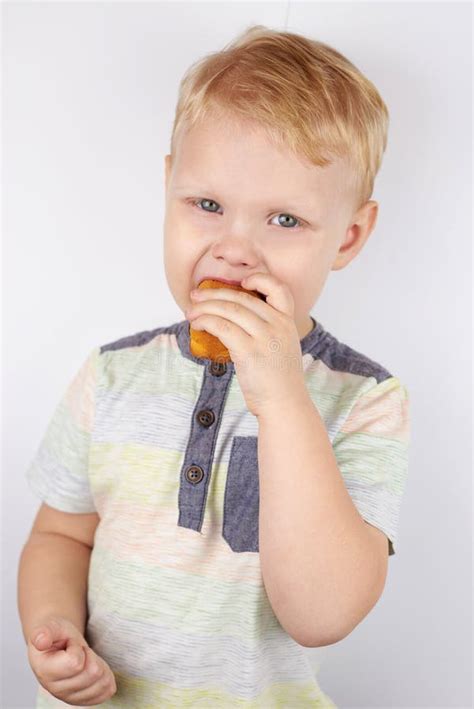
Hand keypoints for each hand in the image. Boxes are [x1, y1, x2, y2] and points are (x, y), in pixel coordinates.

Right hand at [28, 615, 116, 705]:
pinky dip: (107, 675)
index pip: (76, 663)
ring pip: (103, 682)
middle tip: (78, 651)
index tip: (69, 644)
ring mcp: (70, 698)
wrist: (59, 644)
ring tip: (84, 659)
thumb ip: (45, 632)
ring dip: (98, 664)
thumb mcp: (51, 627)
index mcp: (44, 671)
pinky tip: (93, 668)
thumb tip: (40, 641)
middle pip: (93, 673)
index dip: (78, 648)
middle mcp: (55, 690)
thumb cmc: (56, 635)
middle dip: (90, 655)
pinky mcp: (85, 700)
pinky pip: (107, 690)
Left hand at [186, 272, 307, 416]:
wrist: (285, 405)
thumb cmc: (279, 381)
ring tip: (190, 311)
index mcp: (288, 322)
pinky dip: (205, 321)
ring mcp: (265, 337)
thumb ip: (268, 331)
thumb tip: (235, 320)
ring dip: (205, 307)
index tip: (242, 281)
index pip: (279, 289)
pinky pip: (222, 327)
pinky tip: (197, 325)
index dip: (260, 279)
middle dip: (215, 294)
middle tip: (196, 295)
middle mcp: (278, 325)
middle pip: (242, 298)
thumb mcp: (282, 348)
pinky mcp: (249, 351)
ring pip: (229, 310)